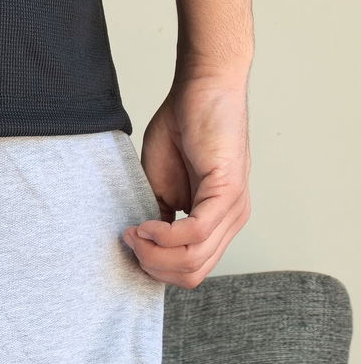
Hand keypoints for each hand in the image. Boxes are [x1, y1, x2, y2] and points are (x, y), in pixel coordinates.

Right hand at [122, 71, 251, 289]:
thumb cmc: (180, 130)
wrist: (200, 89)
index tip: (131, 244)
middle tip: (131, 241)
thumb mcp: (160, 188)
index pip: (190, 271)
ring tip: (136, 231)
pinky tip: (147, 224)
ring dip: (155, 252)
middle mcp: (230, 221)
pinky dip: (164, 235)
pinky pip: (195, 233)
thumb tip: (144, 248)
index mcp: (217, 222)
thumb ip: (158, 220)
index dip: (155, 267)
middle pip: (191, 274)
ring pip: (193, 260)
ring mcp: (233, 209)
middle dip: (153, 266)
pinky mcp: (228, 192)